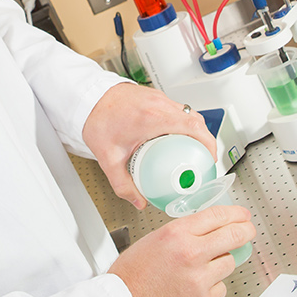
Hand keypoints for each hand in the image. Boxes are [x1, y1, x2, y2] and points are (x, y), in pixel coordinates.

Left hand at [82, 83, 218, 208]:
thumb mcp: (109, 158)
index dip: (208, 142)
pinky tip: (173, 137)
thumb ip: (123, 184)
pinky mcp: (154, 95)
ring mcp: (158, 97)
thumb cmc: (96, 119)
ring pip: (188, 112)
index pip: (194, 126)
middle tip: (202, 157)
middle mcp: (159, 104)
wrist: (86, 98)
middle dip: (204, 139)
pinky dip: (182, 122)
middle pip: (195, 119)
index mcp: (153, 117)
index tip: (210, 157)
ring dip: (193, 129)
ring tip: (190, 149)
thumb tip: (138, 200)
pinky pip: (176, 109)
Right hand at [108, 204, 254, 296]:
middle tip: (247, 231)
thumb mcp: (152, 241)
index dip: (235, 213)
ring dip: (221, 262)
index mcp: (176, 235)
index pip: (217, 215)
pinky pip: (220, 289)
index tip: (242, 215)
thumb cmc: (130, 278)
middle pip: (234, 236)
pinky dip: (212, 287)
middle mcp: (191, 255)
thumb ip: (181, 235)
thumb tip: (205, 231)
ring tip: (201, 269)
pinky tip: (194, 289)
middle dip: (245, 231)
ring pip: (229, 264)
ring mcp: (200, 281)